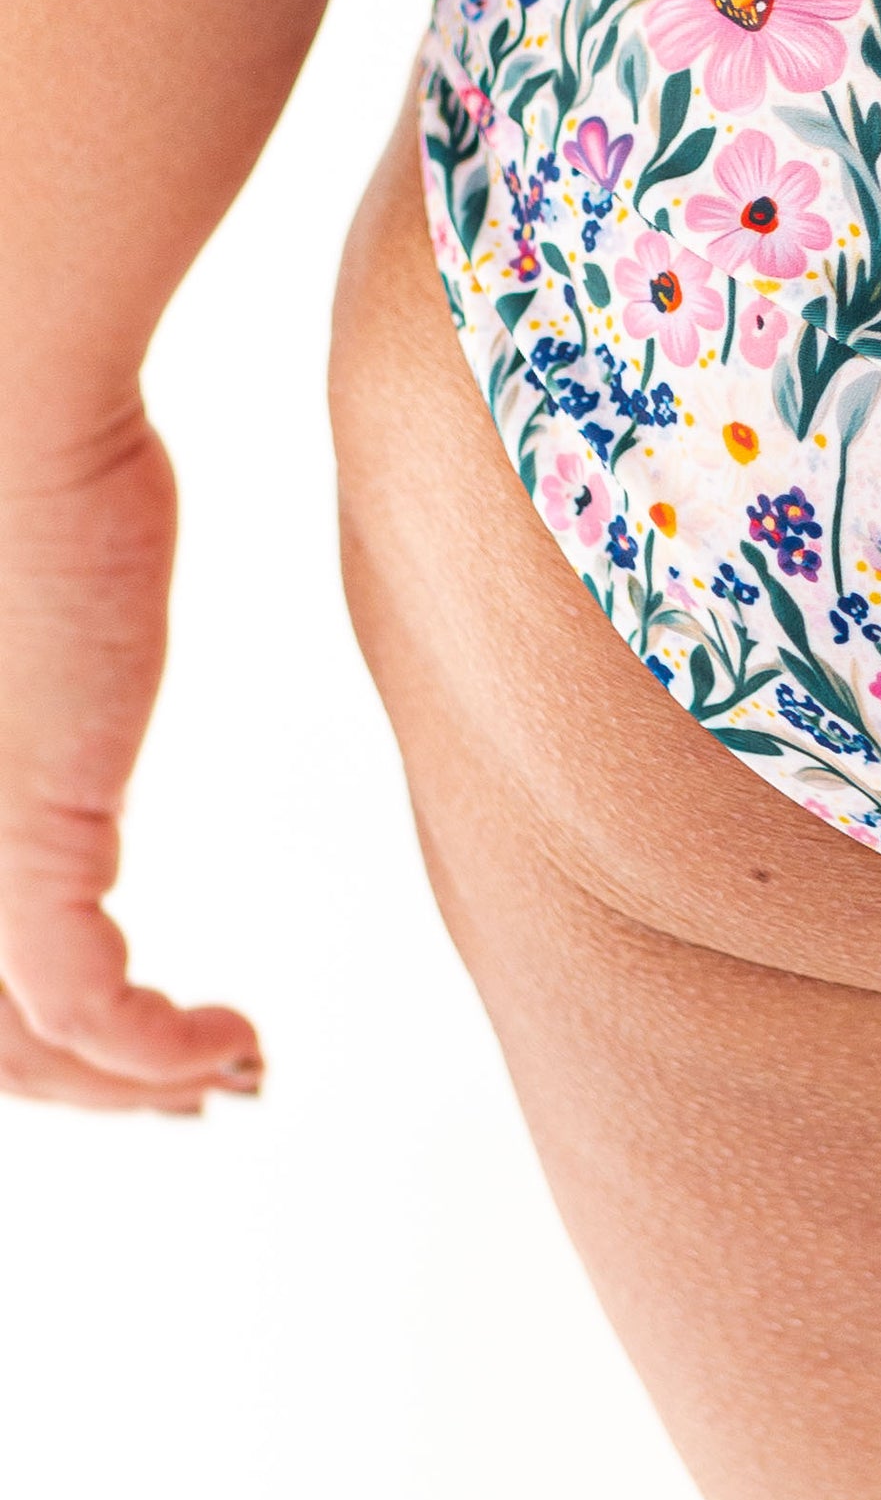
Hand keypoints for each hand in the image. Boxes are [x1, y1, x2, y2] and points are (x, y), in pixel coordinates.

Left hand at [0, 396, 261, 1115]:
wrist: (13, 407)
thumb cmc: (19, 474)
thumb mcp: (30, 632)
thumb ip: (35, 717)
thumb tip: (72, 730)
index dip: (37, 1048)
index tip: (146, 1049)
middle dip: (94, 1089)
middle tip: (197, 1092)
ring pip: (23, 1048)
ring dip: (135, 1087)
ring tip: (231, 1073)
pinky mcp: (22, 839)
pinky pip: (84, 1005)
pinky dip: (161, 1052)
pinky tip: (238, 1039)